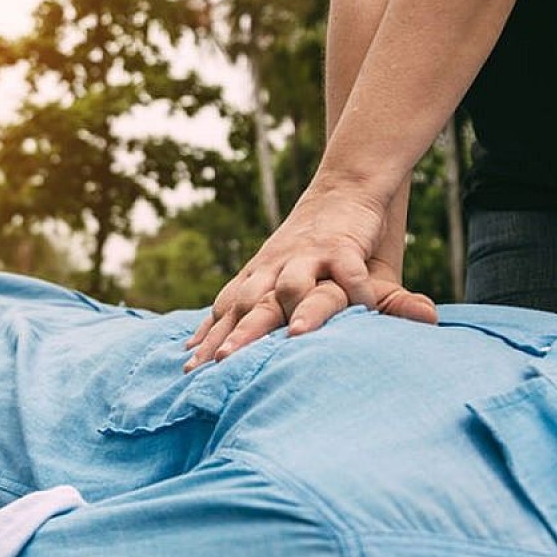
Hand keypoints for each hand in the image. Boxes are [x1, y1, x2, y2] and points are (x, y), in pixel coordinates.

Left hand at [185, 190, 436, 370]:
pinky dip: (356, 290)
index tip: (192, 369)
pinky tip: (364, 310)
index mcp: (257, 275)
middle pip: (251, 302)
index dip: (210, 339)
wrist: (341, 187)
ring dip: (291, 309)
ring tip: (294, 339)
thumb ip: (242, 305)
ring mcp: (307, 256)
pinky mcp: (342, 247)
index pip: (226, 310)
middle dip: (238, 333)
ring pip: (293, 285)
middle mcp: (275, 266)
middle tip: (224, 361)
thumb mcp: (269, 270)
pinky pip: (348, 272)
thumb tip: (197, 343)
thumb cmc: (304, 242)